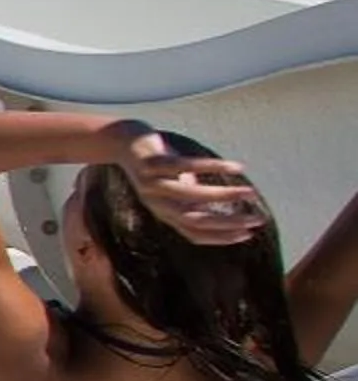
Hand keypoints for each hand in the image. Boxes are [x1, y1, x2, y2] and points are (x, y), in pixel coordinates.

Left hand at [118, 127, 266, 244]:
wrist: (123, 143)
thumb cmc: (158, 166)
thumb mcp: (176, 186)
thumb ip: (195, 198)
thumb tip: (223, 207)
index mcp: (164, 213)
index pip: (194, 234)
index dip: (221, 237)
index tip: (249, 234)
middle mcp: (158, 203)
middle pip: (195, 220)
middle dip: (229, 222)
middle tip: (258, 219)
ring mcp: (154, 184)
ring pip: (192, 195)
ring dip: (224, 196)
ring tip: (250, 193)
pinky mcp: (155, 163)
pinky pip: (187, 166)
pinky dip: (214, 167)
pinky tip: (237, 167)